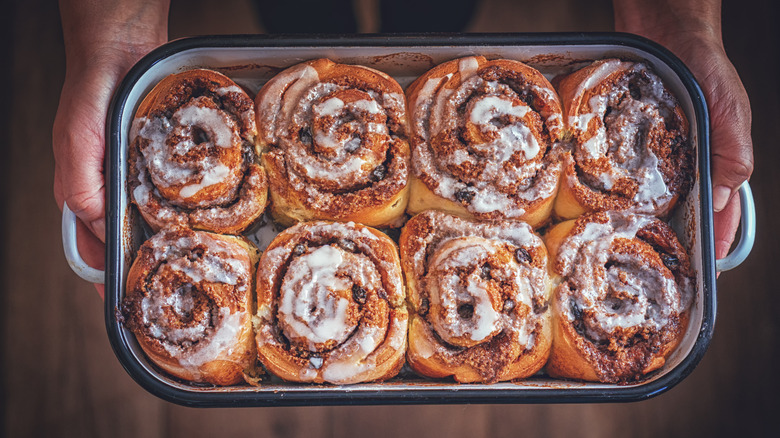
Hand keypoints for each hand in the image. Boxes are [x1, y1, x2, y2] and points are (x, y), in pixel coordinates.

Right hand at [53, 0, 168, 296]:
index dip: (110, 279)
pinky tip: (201, 221)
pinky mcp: (160, 164)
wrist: (120, 51)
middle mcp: (111, 191)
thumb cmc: (90, 95)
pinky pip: (172, 196)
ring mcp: (136, 179)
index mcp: (83, 195)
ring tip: (191, 265)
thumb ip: (82, 187)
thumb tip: (100, 228)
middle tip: (173, 290)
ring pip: (152, 223)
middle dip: (145, 267)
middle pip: (127, 243)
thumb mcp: (78, 144)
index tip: (129, 306)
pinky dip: (183, 211)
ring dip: (167, 243)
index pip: (93, 251)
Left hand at [613, 0, 753, 262]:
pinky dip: (611, 188)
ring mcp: (653, 151)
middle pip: (681, 211)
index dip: (713, 242)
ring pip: (648, 196)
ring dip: (640, 220)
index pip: (721, 212)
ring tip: (625, 246)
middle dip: (673, 239)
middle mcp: (684, 159)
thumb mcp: (729, 109)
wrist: (664, 23)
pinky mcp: (624, 138)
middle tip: (656, 269)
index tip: (702, 272)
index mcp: (717, 158)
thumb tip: (718, 201)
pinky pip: (617, 169)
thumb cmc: (703, 62)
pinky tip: (599, 204)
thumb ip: (731, 153)